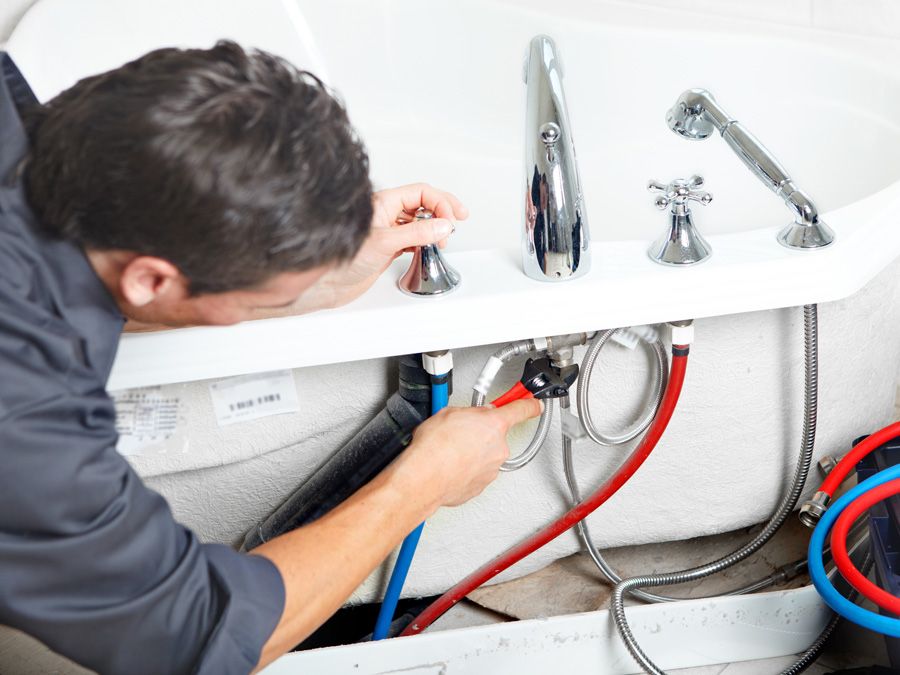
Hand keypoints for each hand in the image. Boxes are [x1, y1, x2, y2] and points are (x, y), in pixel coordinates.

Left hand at [295, 183, 468, 311]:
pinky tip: (429, 246)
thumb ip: (417, 232)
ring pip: (419, 221)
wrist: (327, 283)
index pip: (421, 193)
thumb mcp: (386, 241)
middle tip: (459, 218)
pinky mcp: (388, 248)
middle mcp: (386, 214)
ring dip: (434, 227)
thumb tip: (442, 226)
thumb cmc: (343, 258)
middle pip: (423, 203)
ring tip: (443, 238)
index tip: (450, 221)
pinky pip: (413, 238)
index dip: (440, 203)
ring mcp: (388, 231)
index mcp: (384, 203)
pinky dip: (425, 241)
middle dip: (442, 209)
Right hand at [390, 399, 542, 508]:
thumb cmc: (434, 447)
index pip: (521, 410)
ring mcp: (492, 469)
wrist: (424, 478)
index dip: (529, 404)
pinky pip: (477, 472)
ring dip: (472, 452)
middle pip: (497, 435)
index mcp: (494, 424)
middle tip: (460, 432)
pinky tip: (450, 464)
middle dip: (481, 432)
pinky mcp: (481, 485)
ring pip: (486, 455)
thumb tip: (472, 414)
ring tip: (450, 451)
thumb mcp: (449, 413)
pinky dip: (465, 468)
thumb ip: (470, 412)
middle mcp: (498, 448)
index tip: (534, 404)